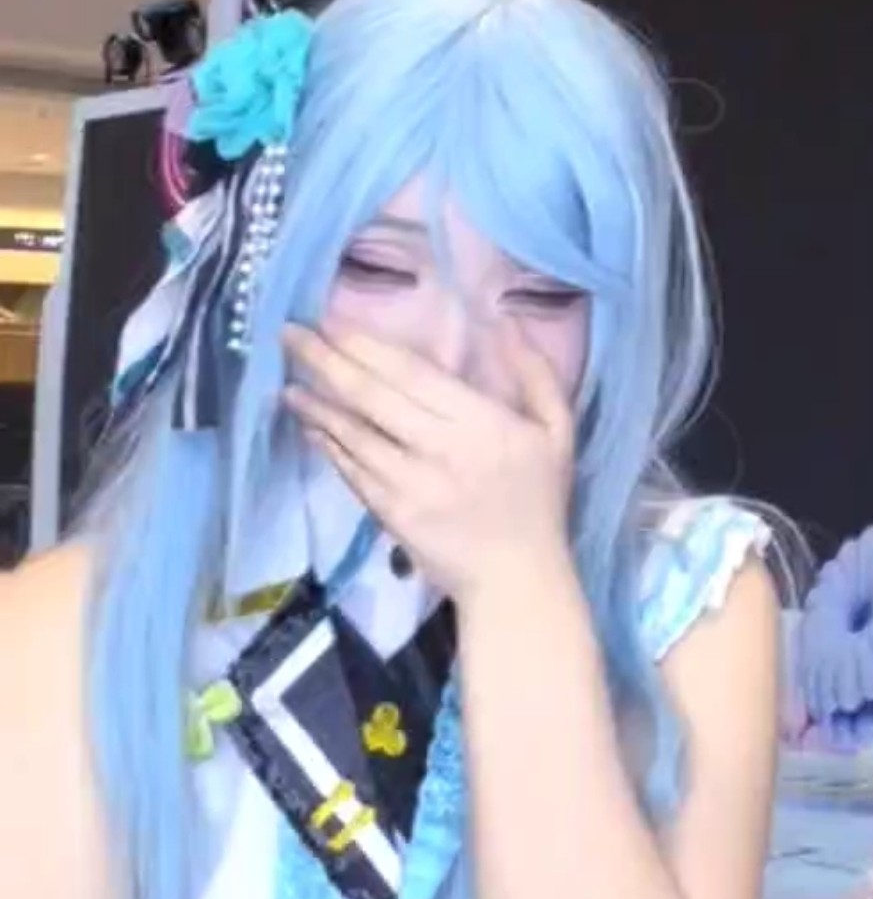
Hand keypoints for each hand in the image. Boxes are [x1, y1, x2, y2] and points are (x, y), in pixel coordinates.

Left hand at [282, 322, 574, 602]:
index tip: (334, 322)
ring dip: (315, 404)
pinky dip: (327, 444)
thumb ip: (535, 373)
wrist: (516, 577)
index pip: (412, 373)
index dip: (367, 346)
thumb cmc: (540, 499)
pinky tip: (311, 425)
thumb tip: (504, 321)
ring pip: (351, 433)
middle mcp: (439, 447)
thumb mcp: (557, 429)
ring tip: (289, 380)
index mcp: (481, 422)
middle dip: (325, 360)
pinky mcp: (389, 513)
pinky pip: (350, 470)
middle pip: (371, 395)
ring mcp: (408, 483)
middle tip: (290, 334)